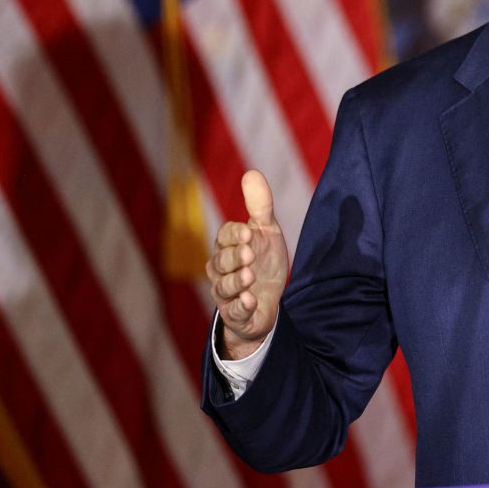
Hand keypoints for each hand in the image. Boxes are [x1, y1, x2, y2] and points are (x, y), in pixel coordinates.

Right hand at [206, 170, 289, 359]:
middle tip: (249, 254)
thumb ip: (260, 205)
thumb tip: (252, 172)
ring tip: (250, 276)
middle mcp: (221, 270)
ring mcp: (226, 293)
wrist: (268, 300)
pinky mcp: (236, 314)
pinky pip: (233, 312)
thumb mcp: (266, 231)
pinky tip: (250, 301)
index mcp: (228, 246)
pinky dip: (241, 306)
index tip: (248, 232)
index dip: (234, 235)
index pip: (224, 236)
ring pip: (223, 287)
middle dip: (234, 258)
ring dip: (236, 281)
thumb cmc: (263, 261)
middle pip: (220, 262)